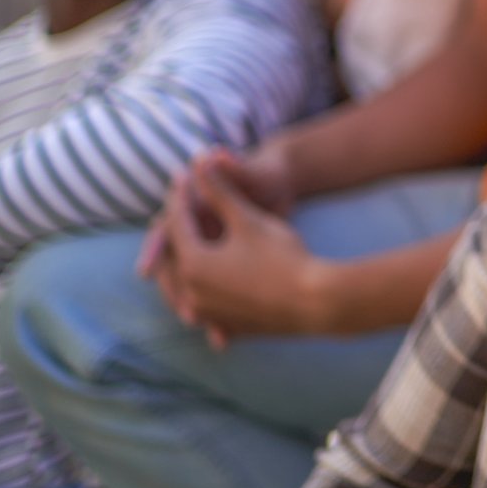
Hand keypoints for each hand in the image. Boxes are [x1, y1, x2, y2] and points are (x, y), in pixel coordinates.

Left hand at [139, 159, 327, 346]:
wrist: (316, 302)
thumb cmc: (283, 256)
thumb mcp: (248, 218)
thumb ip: (218, 190)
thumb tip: (198, 160)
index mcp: (192, 263)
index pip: (176, 223)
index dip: (182, 196)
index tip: (185, 177)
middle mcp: (191, 293)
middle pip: (170, 259)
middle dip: (170, 234)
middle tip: (178, 212)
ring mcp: (208, 314)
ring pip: (180, 288)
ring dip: (178, 268)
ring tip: (184, 250)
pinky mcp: (227, 327)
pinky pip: (203, 309)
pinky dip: (198, 295)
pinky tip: (206, 288)